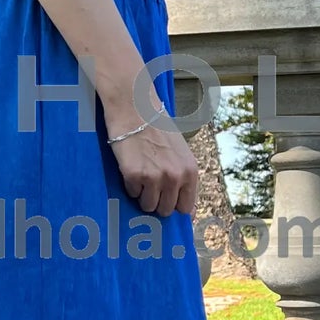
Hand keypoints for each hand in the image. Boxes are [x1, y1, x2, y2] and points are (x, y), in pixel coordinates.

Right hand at [104, 103, 198, 218]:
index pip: (186, 207)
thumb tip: (185, 209)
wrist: (135, 109)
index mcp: (190, 171)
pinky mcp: (135, 175)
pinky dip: (130, 184)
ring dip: (142, 195)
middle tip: (150, 184)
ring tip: (141, 175)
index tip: (167, 203)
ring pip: (148, 206)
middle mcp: (175, 177)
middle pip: (165, 210)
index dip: (175, 206)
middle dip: (157, 201)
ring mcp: (155, 178)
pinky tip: (131, 166)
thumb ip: (183, 178)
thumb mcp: (180, 153)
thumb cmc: (157, 128)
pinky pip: (132, 193)